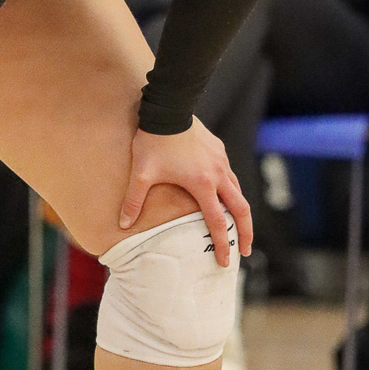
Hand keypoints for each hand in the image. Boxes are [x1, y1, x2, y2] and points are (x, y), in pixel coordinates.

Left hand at [118, 119, 251, 266]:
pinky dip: (232, 189)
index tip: (224, 261)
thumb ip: (133, 201)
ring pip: (238, 190)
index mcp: (202, 185)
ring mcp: (221, 161)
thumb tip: (123, 224)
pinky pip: (230, 174)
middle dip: (245, 233)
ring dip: (240, 211)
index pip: (218, 223)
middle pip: (241, 210)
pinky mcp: (219, 149)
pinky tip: (224, 193)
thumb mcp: (141, 173)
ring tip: (238, 225)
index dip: (223, 244)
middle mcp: (218, 174)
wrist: (168, 108)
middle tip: (245, 251)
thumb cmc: (154, 142)